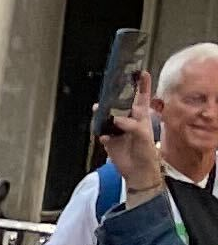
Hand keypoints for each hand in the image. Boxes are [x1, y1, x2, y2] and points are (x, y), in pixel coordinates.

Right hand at [102, 65, 164, 198]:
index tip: (141, 71)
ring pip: (107, 116)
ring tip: (98, 108)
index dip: (142, 84)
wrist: (138, 173)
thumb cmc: (146, 153)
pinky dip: (99, 129)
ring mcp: (118, 129)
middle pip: (120, 103)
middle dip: (114, 95)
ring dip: (102, 112)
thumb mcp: (143, 135)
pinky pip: (101, 131)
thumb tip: (115, 120)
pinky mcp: (109, 140)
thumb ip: (131, 125)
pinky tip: (100, 129)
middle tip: (110, 85)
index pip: (141, 97)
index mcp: (141, 116)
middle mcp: (128, 120)